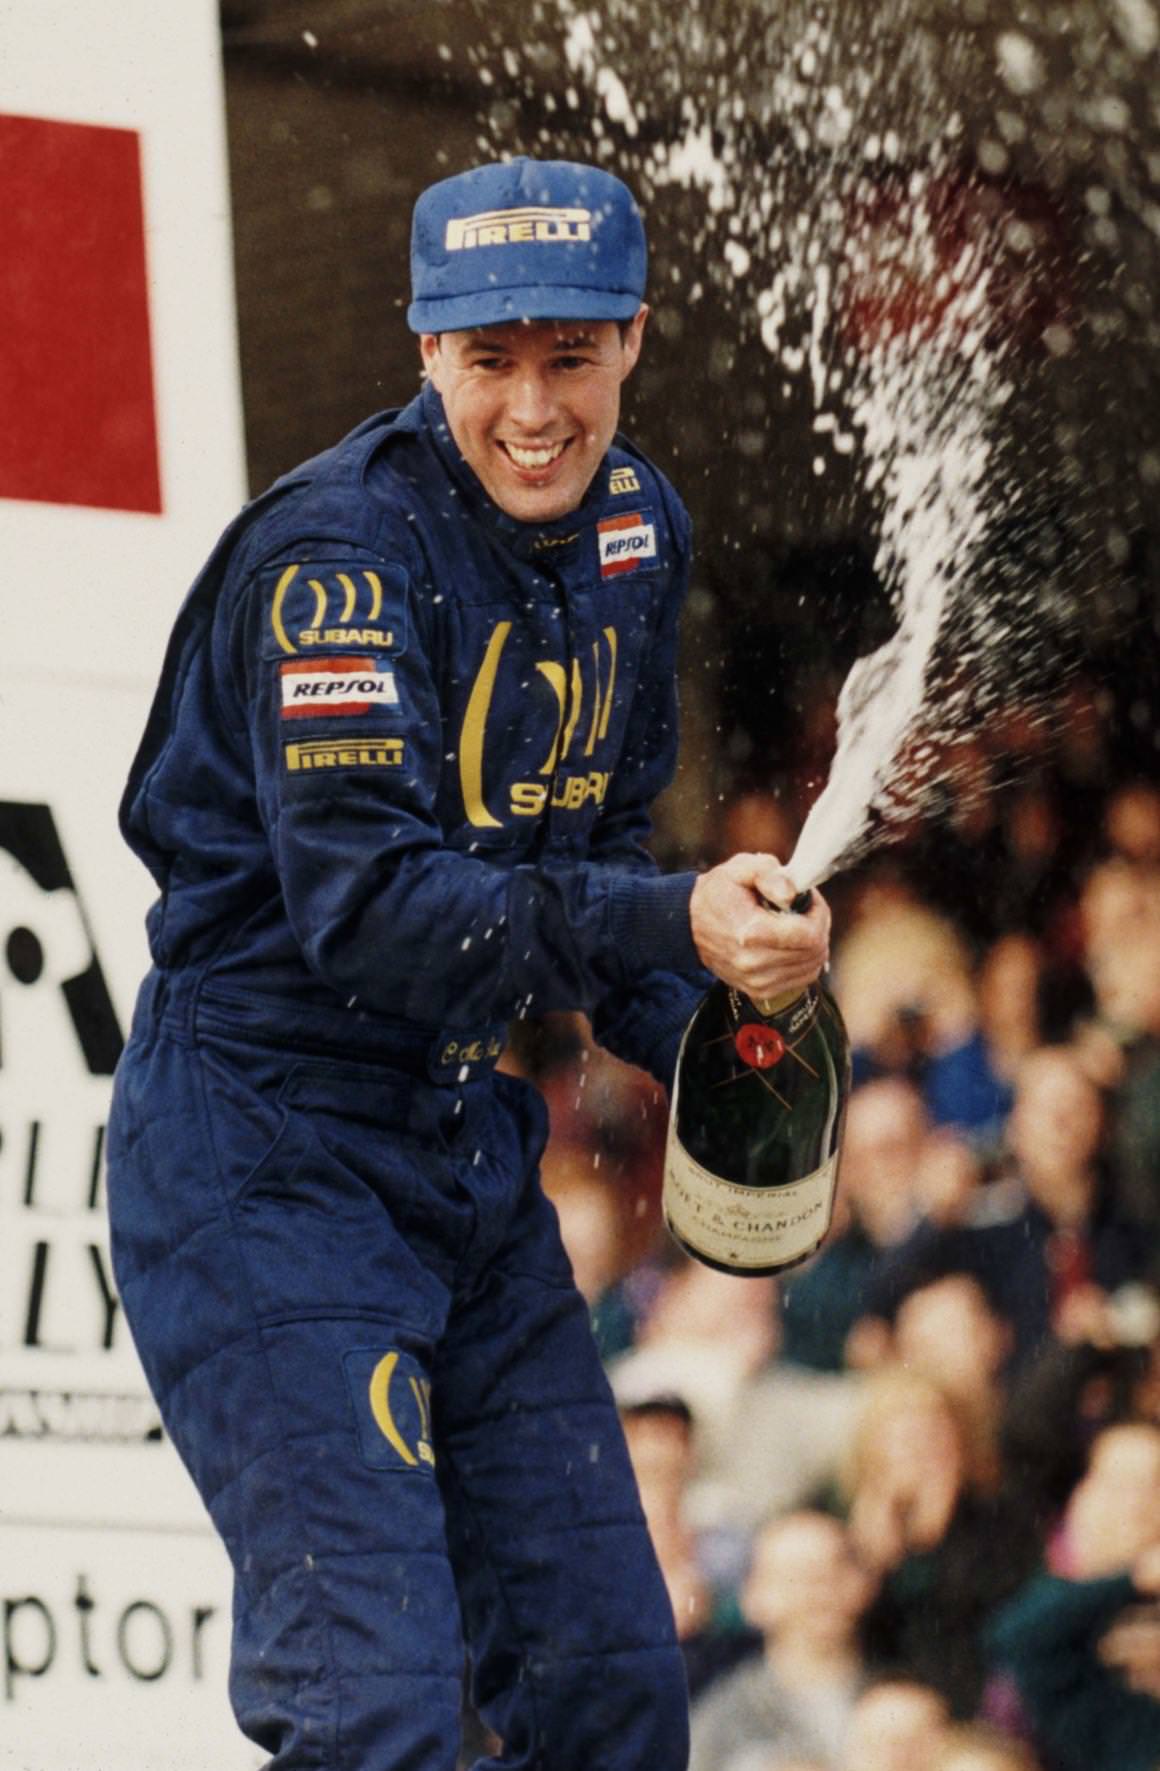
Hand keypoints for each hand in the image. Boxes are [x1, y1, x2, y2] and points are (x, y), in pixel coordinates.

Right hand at [690, 852, 830, 1000]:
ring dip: (813, 945)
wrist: (690, 924)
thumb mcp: (741, 868)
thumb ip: (770, 874)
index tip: (808, 899)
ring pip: (811, 968)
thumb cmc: (719, 893)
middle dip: (818, 926)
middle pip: (814, 952)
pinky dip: (804, 961)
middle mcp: (753, 963)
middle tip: (806, 909)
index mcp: (750, 932)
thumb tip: (792, 895)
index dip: (818, 913)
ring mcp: (756, 981)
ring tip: (798, 925)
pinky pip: (800, 980)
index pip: (809, 934)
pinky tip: (792, 943)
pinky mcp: (759, 990)